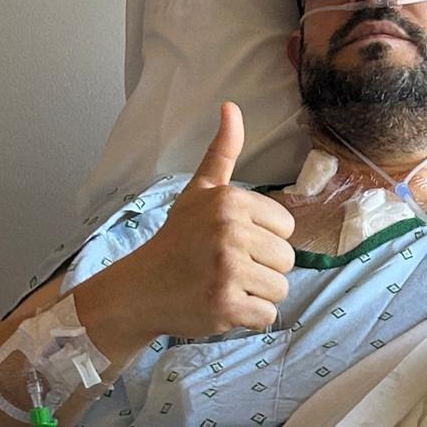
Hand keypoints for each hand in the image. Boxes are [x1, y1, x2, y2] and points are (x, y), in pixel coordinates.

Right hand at [127, 102, 295, 338]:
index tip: (232, 244)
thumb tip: (231, 107)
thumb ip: (222, 153)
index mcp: (230, 201)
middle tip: (226, 269)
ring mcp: (227, 269)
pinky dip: (248, 319)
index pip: (286, 228)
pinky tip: (222, 306)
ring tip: (225, 286)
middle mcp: (230, 231)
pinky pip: (266, 316)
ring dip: (257, 295)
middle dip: (262, 270)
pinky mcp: (225, 304)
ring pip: (279, 290)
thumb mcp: (198, 192)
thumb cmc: (176, 240)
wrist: (140, 288)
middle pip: (287, 260)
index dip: (264, 240)